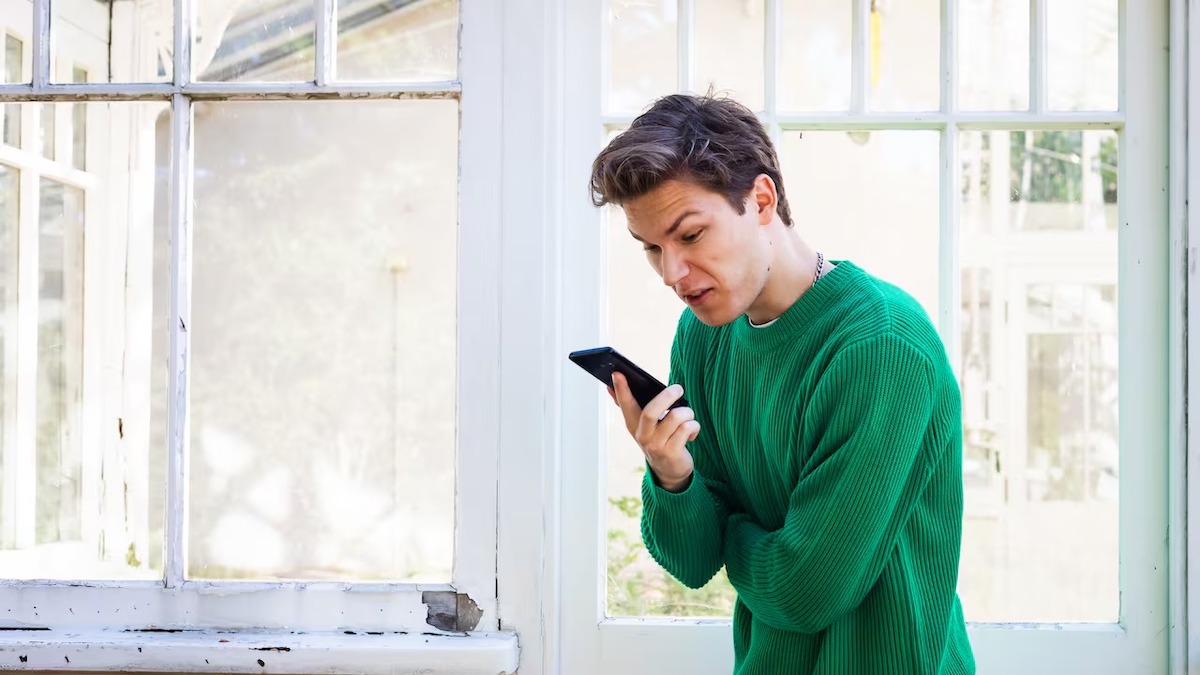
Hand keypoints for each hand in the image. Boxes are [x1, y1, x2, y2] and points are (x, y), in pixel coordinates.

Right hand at [609, 372, 698, 491]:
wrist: (669, 470)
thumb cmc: (658, 439)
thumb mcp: (642, 425)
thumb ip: (629, 405)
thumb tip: (610, 386)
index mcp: (633, 424)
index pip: (625, 404)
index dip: (621, 389)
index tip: (617, 373)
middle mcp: (642, 435)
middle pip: (651, 411)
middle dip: (667, 396)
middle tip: (678, 388)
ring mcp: (656, 445)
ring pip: (675, 416)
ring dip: (687, 412)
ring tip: (687, 416)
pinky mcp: (672, 453)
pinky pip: (687, 428)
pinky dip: (694, 426)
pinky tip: (691, 432)